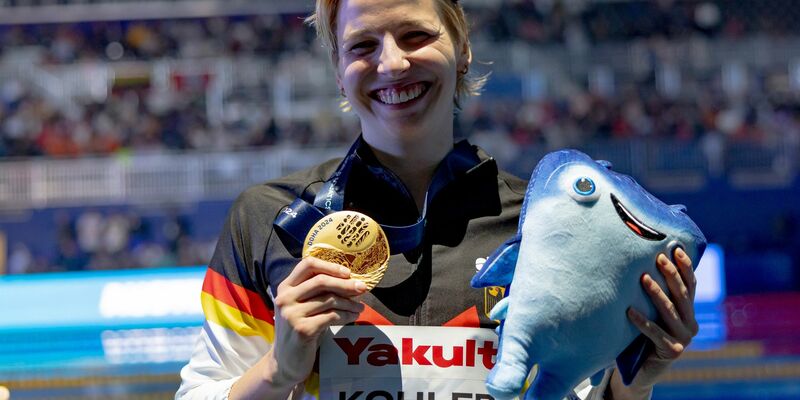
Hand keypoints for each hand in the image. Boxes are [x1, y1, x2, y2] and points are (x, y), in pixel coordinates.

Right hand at [270, 257, 366, 386]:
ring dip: (350, 303)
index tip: (347, 273)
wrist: (285, 362)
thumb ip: (316, 292)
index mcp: (285, 287)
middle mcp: (285, 298)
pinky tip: (353, 317)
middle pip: (321, 281)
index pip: (307, 264)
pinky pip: (332, 316)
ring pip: (330, 300)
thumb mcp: (301, 306)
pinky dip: (347, 316)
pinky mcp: (302, 329)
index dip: (330, 266)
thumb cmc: (299, 329)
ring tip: (360, 307)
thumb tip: (350, 280)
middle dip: (346, 284)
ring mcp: (292, 314)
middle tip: (362, 288)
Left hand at [608, 247, 697, 398]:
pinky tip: (629, 311)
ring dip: (656, 293)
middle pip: (681, 295)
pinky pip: (654, 333)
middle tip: (659, 258)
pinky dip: (641, 321)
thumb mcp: (654, 314)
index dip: (685, 267)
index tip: (676, 249)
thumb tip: (644, 262)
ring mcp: (684, 339)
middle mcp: (692, 325)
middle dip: (671, 274)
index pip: (690, 286)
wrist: (643, 370)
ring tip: (643, 278)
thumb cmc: (644, 336)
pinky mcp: (672, 351)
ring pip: (669, 311)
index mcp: (690, 313)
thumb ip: (657, 296)